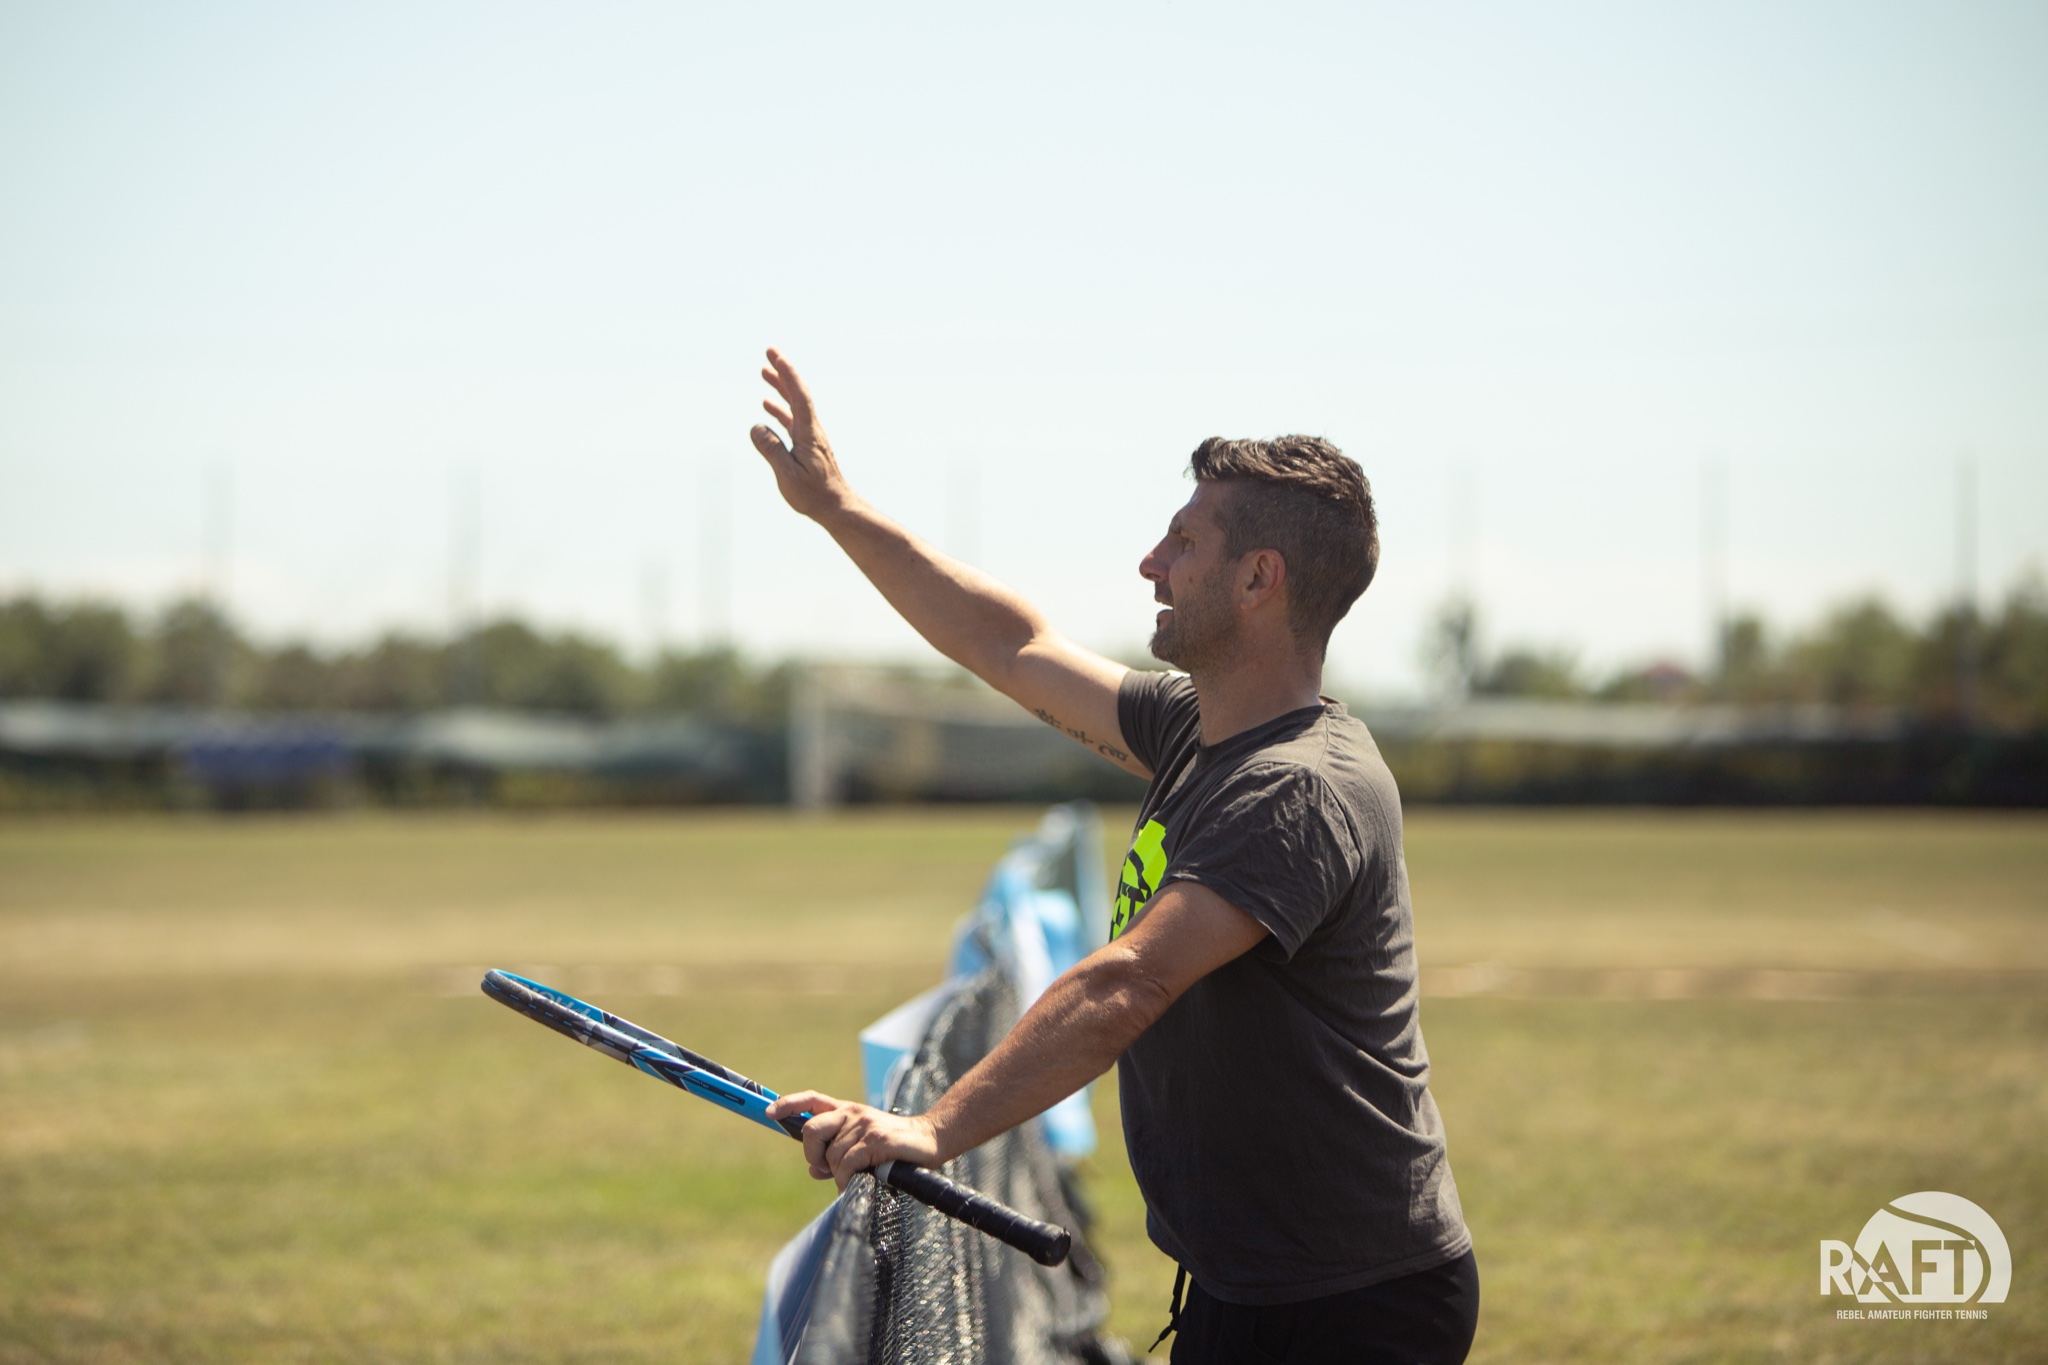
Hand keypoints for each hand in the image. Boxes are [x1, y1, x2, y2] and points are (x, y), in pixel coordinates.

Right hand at [750, 348, 852, 521]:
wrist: (836, 508)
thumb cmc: (814, 495)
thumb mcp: (788, 475)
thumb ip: (772, 450)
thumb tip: (756, 426)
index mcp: (809, 434)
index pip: (799, 396)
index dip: (788, 374)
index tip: (775, 356)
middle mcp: (811, 430)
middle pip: (797, 394)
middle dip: (783, 371)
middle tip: (770, 351)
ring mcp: (810, 437)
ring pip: (794, 405)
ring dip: (780, 386)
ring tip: (764, 371)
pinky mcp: (807, 445)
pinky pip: (791, 419)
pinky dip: (779, 408)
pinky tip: (767, 406)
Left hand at [765, 1090, 944, 1191]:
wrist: (931, 1140)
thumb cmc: (894, 1147)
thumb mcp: (862, 1146)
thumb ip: (835, 1155)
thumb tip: (813, 1169)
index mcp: (847, 1111)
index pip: (812, 1099)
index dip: (789, 1105)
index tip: (770, 1114)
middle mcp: (852, 1113)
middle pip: (811, 1129)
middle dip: (811, 1154)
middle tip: (825, 1168)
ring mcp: (864, 1124)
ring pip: (830, 1156)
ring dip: (837, 1175)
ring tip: (854, 1178)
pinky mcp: (876, 1139)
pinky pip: (846, 1165)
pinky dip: (846, 1181)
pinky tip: (856, 1184)